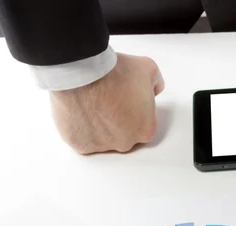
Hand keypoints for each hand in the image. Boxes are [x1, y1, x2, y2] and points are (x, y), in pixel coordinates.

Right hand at [49, 53, 164, 153]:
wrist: (83, 72)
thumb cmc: (115, 73)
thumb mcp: (149, 69)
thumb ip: (156, 84)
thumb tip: (152, 90)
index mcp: (145, 130)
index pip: (142, 125)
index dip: (134, 110)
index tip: (125, 99)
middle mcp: (125, 143)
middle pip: (122, 134)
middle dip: (116, 120)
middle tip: (107, 99)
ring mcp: (101, 146)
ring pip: (100, 137)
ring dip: (97, 124)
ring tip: (91, 102)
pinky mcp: (79, 143)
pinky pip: (80, 138)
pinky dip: (79, 126)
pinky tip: (79, 109)